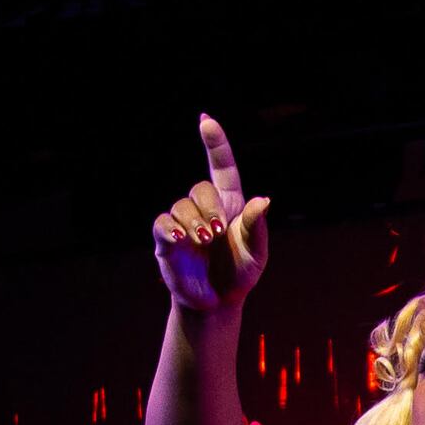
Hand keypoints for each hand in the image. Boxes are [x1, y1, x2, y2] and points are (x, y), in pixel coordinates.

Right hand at [150, 114, 271, 313]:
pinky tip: (180, 238)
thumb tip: (263, 200)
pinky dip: (169, 227)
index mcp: (230, 204)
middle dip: (210, 208)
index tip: (205, 120)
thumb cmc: (239, 274)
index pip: (222, 167)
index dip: (215, 143)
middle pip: (200, 188)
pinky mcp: (166, 241)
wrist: (217, 303)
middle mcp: (204, 209)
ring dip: (193, 222)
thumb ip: (257, 228)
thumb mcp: (256, 254)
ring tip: (204, 241)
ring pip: (181, 206)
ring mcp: (183, 224)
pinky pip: (162, 223)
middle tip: (217, 233)